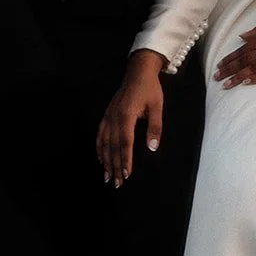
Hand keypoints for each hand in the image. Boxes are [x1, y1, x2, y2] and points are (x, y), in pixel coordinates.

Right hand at [96, 49, 166, 187]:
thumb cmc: (150, 89)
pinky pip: (100, 133)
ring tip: (107, 177)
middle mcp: (115, 117)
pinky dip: (99, 147)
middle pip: (113, 146)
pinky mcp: (107, 113)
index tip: (126, 175)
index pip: (125, 143)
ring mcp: (109, 115)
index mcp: (127, 115)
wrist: (138, 71)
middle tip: (116, 184)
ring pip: (105, 142)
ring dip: (106, 160)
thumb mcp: (156, 106)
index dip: (125, 160)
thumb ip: (154, 127)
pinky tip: (100, 158)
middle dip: (115, 166)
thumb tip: (152, 148)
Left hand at [214, 17, 255, 88]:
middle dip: (229, 68)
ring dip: (238, 76)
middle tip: (216, 77)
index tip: (219, 65)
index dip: (230, 57)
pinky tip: (246, 83)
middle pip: (244, 59)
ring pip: (253, 67)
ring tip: (226, 84)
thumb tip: (242, 36)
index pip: (243, 49)